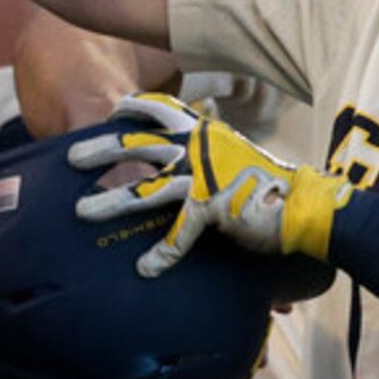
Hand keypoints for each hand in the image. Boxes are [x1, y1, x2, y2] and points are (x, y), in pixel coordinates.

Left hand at [70, 94, 342, 274]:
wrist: (307, 205)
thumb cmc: (272, 184)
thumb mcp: (237, 155)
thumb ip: (212, 150)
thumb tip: (195, 143)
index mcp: (207, 132)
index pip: (162, 110)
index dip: (133, 109)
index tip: (111, 112)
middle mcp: (201, 149)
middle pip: (139, 145)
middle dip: (102, 150)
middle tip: (71, 158)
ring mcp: (204, 178)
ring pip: (147, 189)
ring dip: (112, 201)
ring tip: (82, 211)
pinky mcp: (212, 209)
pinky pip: (179, 235)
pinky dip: (161, 254)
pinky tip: (145, 269)